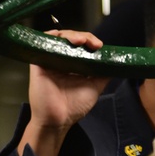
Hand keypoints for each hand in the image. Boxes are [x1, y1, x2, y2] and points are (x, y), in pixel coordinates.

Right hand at [18, 30, 108, 155]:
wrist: (59, 120)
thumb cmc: (74, 107)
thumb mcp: (95, 87)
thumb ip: (103, 74)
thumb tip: (115, 63)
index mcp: (73, 65)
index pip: (82, 46)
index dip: (91, 41)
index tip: (100, 46)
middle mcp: (61, 60)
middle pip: (71, 39)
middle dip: (84, 37)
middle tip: (94, 43)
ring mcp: (49, 60)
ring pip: (59, 38)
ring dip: (71, 34)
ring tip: (81, 41)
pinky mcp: (39, 63)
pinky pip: (43, 43)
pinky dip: (53, 36)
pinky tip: (65, 39)